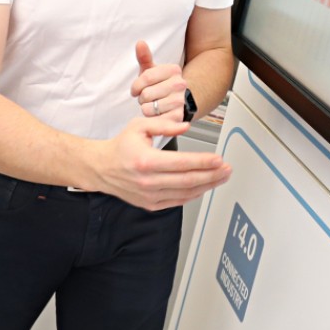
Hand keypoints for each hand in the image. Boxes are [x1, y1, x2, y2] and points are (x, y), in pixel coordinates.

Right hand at [91, 115, 231, 210]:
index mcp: (146, 161)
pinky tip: (204, 187)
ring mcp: (149, 196)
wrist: (102, 168)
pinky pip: (178, 201)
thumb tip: (186, 126)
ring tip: (221, 177)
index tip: (219, 159)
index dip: (204, 162)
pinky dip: (193, 194)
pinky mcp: (150, 204)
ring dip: (207, 186)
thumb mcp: (139, 126)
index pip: (182, 163)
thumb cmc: (121, 147)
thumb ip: (164, 124)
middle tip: (227, 169)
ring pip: (186, 193)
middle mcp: (148, 181)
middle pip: (188, 181)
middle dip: (212, 175)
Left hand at [131, 41, 186, 120]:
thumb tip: (140, 42)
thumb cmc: (160, 85)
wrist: (179, 102)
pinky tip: (157, 114)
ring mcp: (180, 101)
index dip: (136, 86)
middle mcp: (180, 84)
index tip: (136, 90)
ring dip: (146, 109)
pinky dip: (151, 118)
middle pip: (146, 94)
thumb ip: (144, 57)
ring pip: (148, 108)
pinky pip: (154, 119)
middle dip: (142, 98)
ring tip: (153, 105)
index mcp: (173, 70)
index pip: (146, 77)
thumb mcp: (151, 70)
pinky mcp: (178, 116)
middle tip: (148, 98)